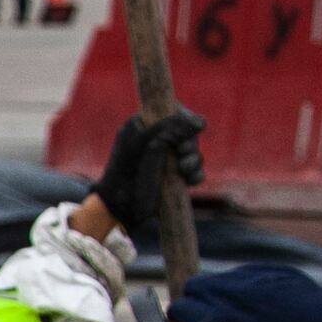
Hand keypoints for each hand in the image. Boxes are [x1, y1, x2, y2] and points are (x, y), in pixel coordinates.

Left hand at [95, 106, 205, 231]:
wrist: (120, 210)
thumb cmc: (128, 175)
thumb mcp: (149, 146)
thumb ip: (172, 129)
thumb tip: (201, 122)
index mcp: (141, 126)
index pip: (172, 111)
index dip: (184, 119)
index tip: (186, 131)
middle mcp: (154, 140)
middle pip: (187, 133)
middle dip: (189, 144)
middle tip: (182, 154)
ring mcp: (164, 160)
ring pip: (193, 152)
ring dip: (194, 160)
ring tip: (184, 169)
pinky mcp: (172, 177)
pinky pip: (193, 171)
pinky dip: (195, 175)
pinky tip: (191, 180)